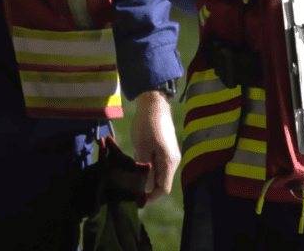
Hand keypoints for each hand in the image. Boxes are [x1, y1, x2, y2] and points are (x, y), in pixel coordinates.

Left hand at [129, 88, 179, 203]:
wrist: (154, 103)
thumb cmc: (147, 125)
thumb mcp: (142, 148)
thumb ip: (144, 170)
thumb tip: (145, 189)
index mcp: (170, 162)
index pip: (163, 188)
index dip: (151, 197)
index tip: (137, 200)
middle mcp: (173, 161)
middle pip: (162, 182)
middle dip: (147, 188)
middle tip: (130, 189)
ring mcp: (170, 154)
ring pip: (159, 174)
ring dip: (147, 178)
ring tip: (132, 178)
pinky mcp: (165, 149)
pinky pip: (158, 165)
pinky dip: (148, 169)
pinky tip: (137, 166)